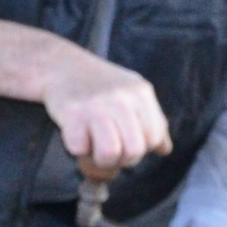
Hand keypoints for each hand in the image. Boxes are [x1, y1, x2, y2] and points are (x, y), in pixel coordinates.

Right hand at [39, 51, 169, 173]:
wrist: (62, 65)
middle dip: (122, 160)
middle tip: (111, 150)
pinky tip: (78, 135)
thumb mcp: (132, 93)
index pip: (154, 138)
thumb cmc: (101, 85)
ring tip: (95, 148)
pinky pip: (80, 149)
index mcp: (141, 92)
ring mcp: (96, 105)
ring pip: (109, 154)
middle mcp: (121, 98)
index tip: (127, 141)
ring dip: (101, 160)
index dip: (141, 148)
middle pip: (134, 150)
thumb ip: (152, 120)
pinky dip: (78, 149)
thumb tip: (164, 150)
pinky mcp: (72, 113)